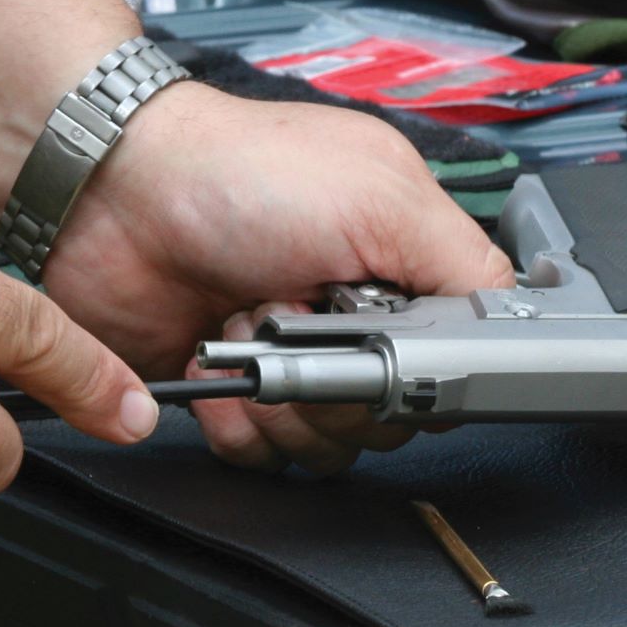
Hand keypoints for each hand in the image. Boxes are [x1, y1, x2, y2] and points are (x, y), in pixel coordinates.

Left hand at [38, 83, 512, 473]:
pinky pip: (260, 455)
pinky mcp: (229, 395)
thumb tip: (515, 320)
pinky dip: (235, 424)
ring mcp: (289, 360)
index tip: (390, 348)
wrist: (112, 193)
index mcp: (399, 266)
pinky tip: (216, 367)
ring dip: (286, 403)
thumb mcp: (383, 196)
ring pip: (329, 447)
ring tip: (251, 331)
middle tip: (305, 324)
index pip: (451, 357)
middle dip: (344, 385)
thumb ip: (465, 262)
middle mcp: (349, 318)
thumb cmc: (236, 172)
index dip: (425, 369)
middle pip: (390, 416)